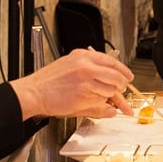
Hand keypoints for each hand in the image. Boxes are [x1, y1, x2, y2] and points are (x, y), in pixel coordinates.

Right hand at [10, 48, 133, 119]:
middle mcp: (86, 66)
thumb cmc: (49, 82)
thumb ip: (92, 70)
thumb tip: (109, 79)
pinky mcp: (84, 95)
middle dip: (122, 86)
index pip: (112, 61)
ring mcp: (86, 81)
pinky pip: (102, 101)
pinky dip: (102, 105)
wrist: (34, 92)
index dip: (123, 71)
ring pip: (110, 90)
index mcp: (83, 56)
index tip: (128, 77)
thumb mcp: (70, 66)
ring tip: (101, 98)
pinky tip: (95, 104)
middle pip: (116, 76)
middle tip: (121, 91)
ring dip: (109, 97)